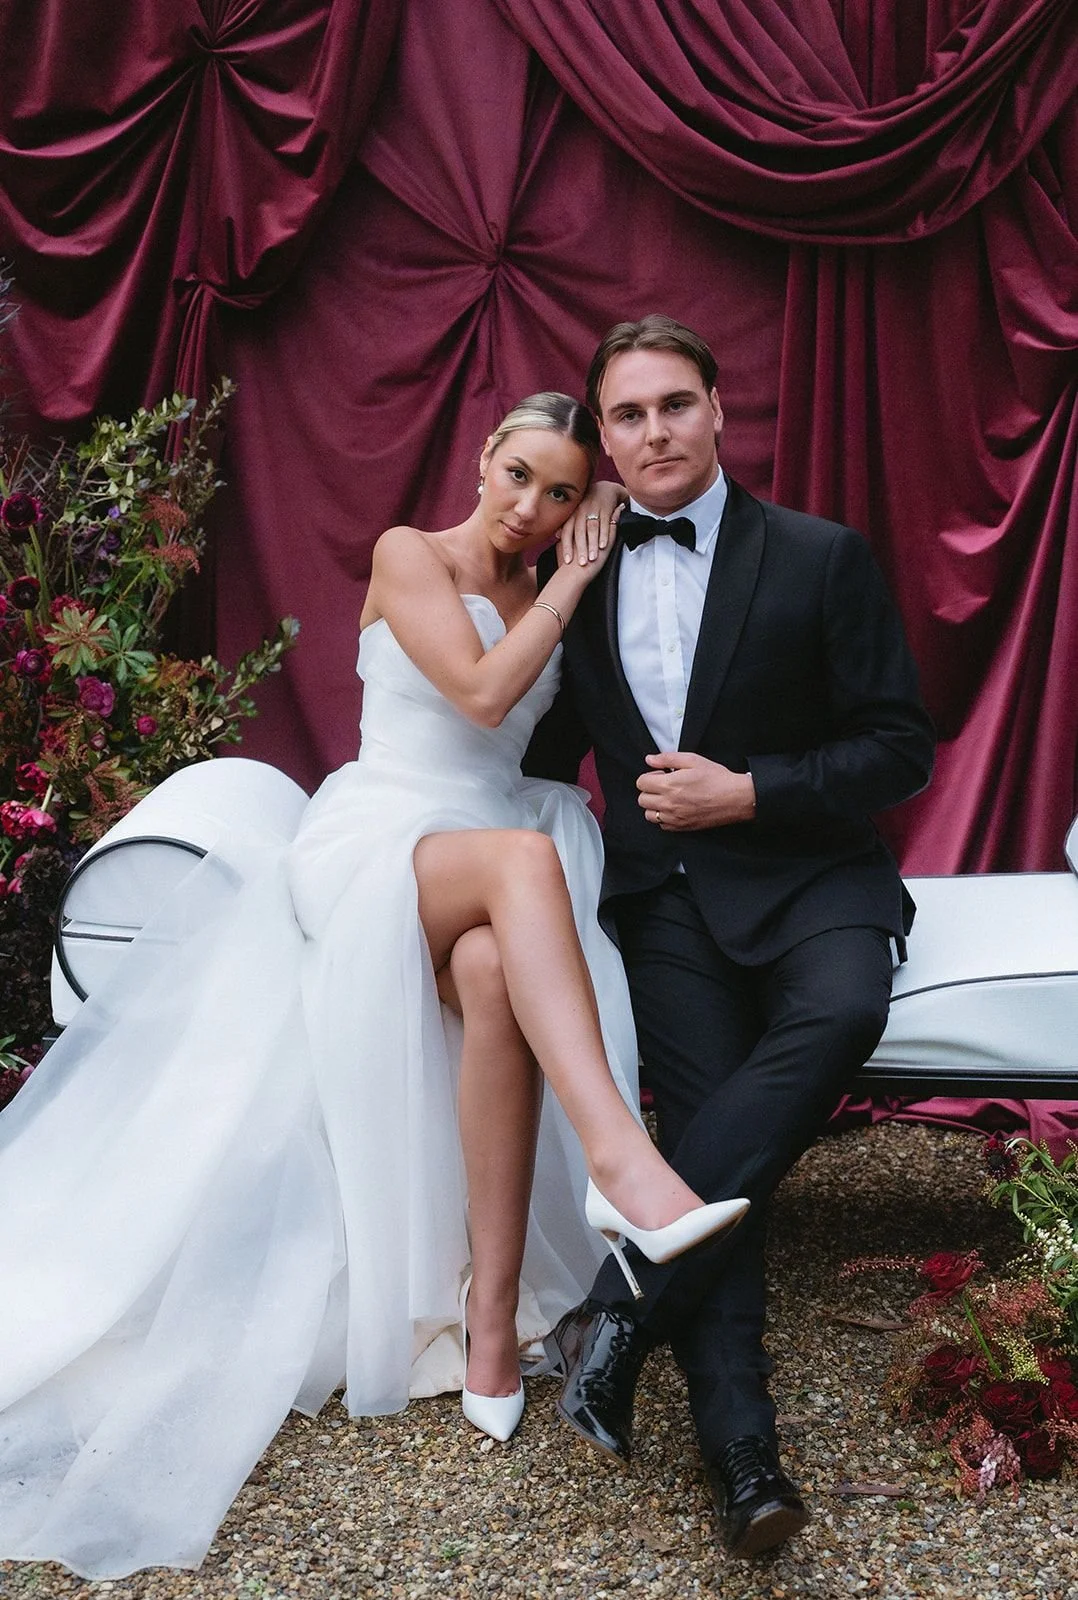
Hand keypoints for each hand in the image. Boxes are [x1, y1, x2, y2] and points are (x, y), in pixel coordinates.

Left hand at [558, 480, 626, 569]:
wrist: (605, 488)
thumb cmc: (588, 505)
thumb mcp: (576, 513)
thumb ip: (567, 524)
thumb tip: (556, 536)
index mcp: (573, 514)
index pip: (567, 532)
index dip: (567, 547)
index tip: (567, 561)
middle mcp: (582, 511)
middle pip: (579, 533)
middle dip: (580, 549)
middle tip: (581, 564)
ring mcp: (594, 509)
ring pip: (592, 529)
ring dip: (592, 545)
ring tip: (593, 558)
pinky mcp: (606, 509)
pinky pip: (605, 524)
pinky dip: (604, 535)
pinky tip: (603, 546)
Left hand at [637, 752, 755, 830]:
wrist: (736, 798)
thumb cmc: (717, 778)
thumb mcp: (693, 760)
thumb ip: (667, 758)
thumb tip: (650, 759)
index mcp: (669, 785)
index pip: (641, 783)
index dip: (650, 776)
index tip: (661, 775)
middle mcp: (669, 804)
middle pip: (642, 799)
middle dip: (650, 790)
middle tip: (665, 786)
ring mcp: (674, 818)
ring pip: (649, 814)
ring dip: (655, 805)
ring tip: (669, 798)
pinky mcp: (682, 827)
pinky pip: (661, 825)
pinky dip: (664, 817)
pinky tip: (676, 808)